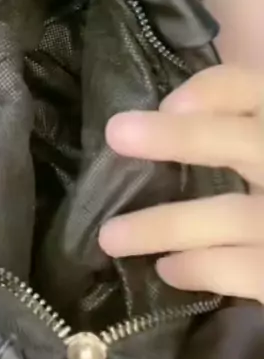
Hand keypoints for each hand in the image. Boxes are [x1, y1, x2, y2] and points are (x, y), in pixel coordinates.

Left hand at [99, 65, 263, 302]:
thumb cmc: (253, 181)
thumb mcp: (245, 143)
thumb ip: (221, 124)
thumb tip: (167, 111)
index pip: (248, 89)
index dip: (209, 91)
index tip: (167, 104)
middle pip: (243, 140)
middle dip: (181, 137)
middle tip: (116, 133)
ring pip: (231, 215)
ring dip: (164, 225)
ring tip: (109, 237)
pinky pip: (242, 269)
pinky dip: (200, 268)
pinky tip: (167, 268)